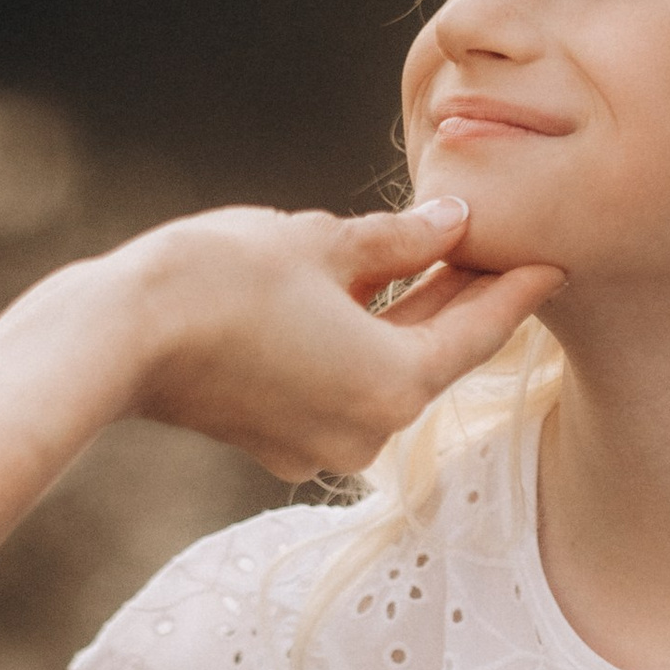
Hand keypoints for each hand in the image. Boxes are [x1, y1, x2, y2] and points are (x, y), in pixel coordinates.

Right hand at [117, 201, 561, 482]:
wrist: (115, 338)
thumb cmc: (220, 280)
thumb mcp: (321, 243)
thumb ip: (399, 241)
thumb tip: (451, 224)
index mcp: (394, 384)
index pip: (479, 332)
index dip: (517, 289)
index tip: (555, 260)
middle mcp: (367, 431)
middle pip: (433, 356)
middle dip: (460, 301)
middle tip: (498, 249)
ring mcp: (316, 445)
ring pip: (382, 371)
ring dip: (403, 319)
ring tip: (427, 259)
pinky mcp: (272, 441)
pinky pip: (335, 386)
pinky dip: (352, 344)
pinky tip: (353, 297)